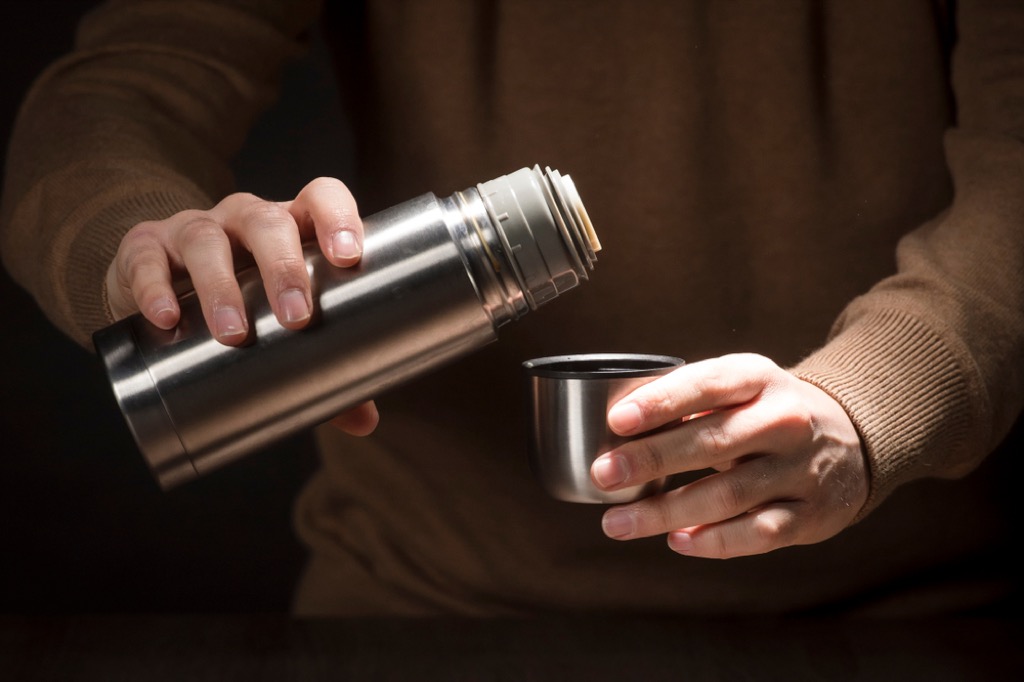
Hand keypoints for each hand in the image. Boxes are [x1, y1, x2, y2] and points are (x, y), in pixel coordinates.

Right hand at [105, 176, 377, 435]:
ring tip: (233, 334)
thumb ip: (325, 363)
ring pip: (209, 242)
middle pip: (268, 221)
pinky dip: (155, 288)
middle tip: (296, 316)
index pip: (320, 198)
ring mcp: (194, 228)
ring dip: (222, 287)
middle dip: (284, 267)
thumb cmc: (243, 301)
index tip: (349, 256)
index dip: (338, 217)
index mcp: (292, 226)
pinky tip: (166, 319)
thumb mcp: (281, 322)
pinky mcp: (145, 247)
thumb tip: (365, 420)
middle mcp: (245, 218)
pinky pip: (147, 260)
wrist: (160, 288)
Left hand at [591, 353, 866, 557]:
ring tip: (616, 523)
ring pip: (727, 495)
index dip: (661, 402)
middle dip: (651, 460)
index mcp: (759, 378)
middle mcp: (785, 420)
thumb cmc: (767, 411)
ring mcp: (800, 469)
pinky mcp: (810, 514)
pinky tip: (675, 541)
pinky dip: (712, 541)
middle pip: (711, 442)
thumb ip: (689, 402)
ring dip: (665, 512)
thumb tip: (615, 429)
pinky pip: (756, 533)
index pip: (708, 385)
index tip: (617, 420)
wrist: (853, 439)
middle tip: (604, 474)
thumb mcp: (740, 387)